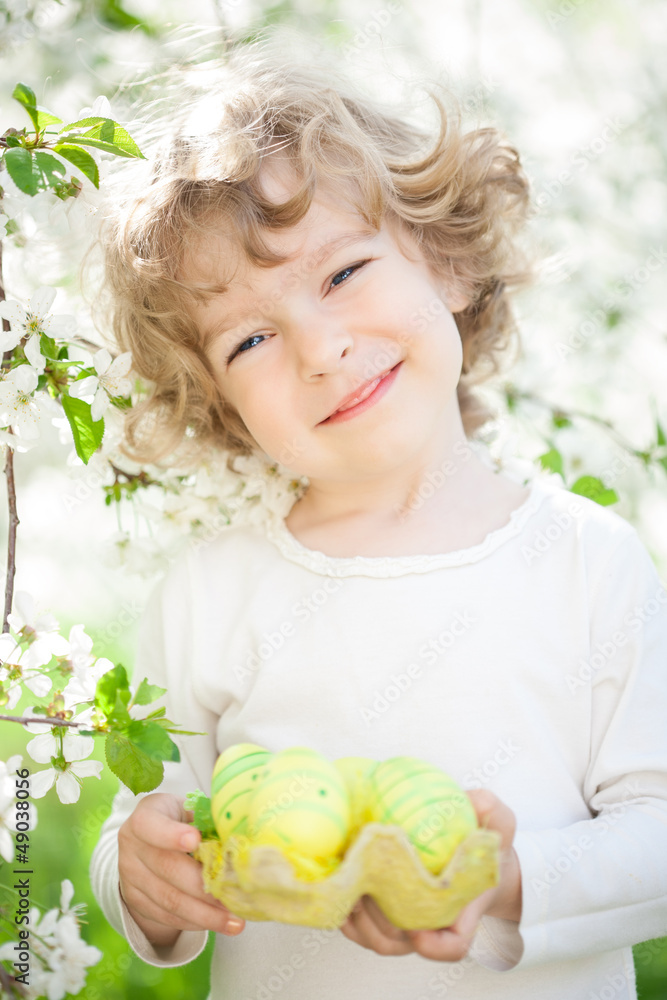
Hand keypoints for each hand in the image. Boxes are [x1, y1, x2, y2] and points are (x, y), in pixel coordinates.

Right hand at [118, 792, 245, 947]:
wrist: (147, 839)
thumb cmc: (178, 819)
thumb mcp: (188, 808)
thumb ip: (207, 818)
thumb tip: (237, 837)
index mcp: (144, 817)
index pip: (150, 825)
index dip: (171, 835)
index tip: (196, 841)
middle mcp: (132, 847)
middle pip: (167, 869)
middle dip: (203, 887)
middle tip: (234, 897)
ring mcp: (130, 877)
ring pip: (169, 900)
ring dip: (204, 914)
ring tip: (234, 921)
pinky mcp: (136, 901)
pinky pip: (166, 916)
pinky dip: (194, 921)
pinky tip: (218, 923)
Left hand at [341, 789, 519, 961]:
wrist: (472, 856)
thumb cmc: (482, 844)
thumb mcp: (497, 823)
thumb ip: (492, 812)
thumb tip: (475, 800)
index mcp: (462, 908)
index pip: (453, 945)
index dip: (436, 946)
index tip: (418, 932)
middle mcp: (434, 925)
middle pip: (404, 941)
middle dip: (381, 918)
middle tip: (366, 882)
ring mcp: (411, 927)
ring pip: (381, 940)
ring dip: (361, 918)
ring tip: (350, 883)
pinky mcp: (388, 920)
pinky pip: (364, 933)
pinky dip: (349, 920)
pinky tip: (340, 892)